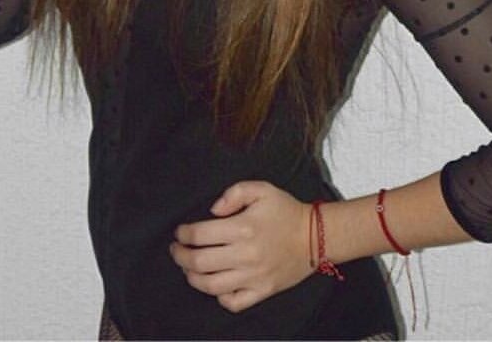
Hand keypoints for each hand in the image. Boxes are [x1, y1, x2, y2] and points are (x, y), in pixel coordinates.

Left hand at [168, 180, 313, 313]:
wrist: (315, 236)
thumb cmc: (286, 211)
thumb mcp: (261, 189)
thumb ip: (234, 193)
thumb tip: (212, 211)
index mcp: (243, 227)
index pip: (200, 234)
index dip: (183, 234)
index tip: (179, 232)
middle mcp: (245, 255)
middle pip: (200, 262)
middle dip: (180, 256)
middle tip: (176, 250)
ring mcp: (253, 277)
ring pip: (211, 285)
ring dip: (192, 277)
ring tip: (187, 267)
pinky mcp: (262, 291)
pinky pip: (233, 302)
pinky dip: (218, 297)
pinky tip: (214, 285)